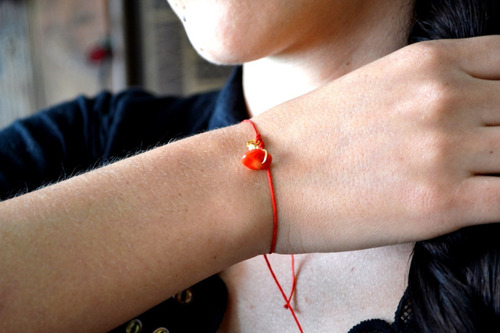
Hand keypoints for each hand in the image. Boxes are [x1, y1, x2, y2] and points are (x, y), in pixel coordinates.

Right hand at [253, 35, 499, 252]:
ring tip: (480, 185)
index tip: (496, 123)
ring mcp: (446, 147)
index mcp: (428, 61)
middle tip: (485, 160)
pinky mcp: (442, 201)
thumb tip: (464, 114)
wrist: (258, 177)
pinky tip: (481, 208)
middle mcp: (444, 96)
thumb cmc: (303, 137)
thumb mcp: (372, 89)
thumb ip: (427, 93)